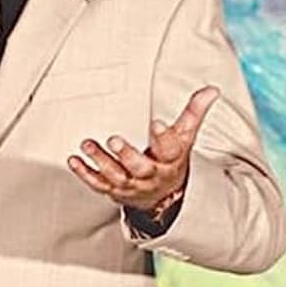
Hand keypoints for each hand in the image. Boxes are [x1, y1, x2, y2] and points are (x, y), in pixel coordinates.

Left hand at [67, 86, 219, 211]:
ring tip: (87, 145)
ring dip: (100, 161)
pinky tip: (74, 161)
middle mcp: (151, 175)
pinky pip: (98, 184)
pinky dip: (85, 174)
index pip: (171, 148)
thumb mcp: (185, 137)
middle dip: (127, 155)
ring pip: (116, 176)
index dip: (164, 137)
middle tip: (113, 140)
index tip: (157, 123)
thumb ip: (194, 112)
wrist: (165, 196)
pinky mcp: (114, 190)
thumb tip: (211, 90)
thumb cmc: (171, 160)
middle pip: (140, 167)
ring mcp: (132, 185)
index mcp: (170, 160)